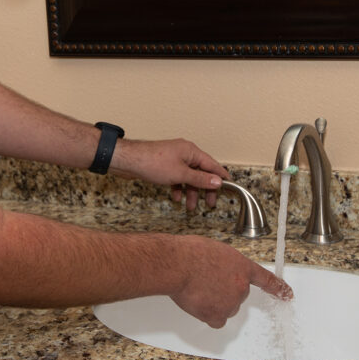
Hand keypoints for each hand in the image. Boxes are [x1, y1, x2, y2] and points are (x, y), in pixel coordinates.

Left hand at [111, 138, 229, 209]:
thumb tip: (217, 181)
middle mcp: (185, 153)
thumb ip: (200, 179)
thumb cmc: (152, 163)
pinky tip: (176, 198)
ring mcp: (174, 159)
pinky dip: (178, 188)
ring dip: (190, 192)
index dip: (221, 176)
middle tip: (209, 204)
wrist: (128, 160)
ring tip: (190, 207)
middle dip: (205, 189)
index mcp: (191, 151)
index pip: (212, 164)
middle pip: (201, 172)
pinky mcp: (165, 165)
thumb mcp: (180, 174)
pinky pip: (177, 178)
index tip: (230, 186)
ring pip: (188, 177)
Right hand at [169, 236, 292, 327]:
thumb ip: (226, 264)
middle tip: (206, 282)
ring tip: (198, 289)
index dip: (278, 289)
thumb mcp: (217, 251)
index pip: (266, 280)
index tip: (287, 294)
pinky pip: (216, 320)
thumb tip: (221, 272)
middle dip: (224, 291)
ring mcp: (230, 303)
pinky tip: (198, 303)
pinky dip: (208, 314)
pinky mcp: (217, 315)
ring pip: (225, 308)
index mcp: (242, 267)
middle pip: (238, 296)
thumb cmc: (191, 253)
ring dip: (214, 302)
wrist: (180, 264)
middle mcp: (241, 287)